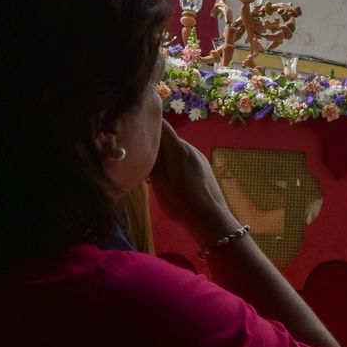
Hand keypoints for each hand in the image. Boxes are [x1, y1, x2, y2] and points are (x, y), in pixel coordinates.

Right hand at [149, 120, 236, 239]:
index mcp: (179, 150)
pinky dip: (174, 163)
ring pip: (176, 149)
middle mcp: (191, 149)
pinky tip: (170, 181)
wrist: (212, 221)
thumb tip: (146, 146)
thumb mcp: (160, 186)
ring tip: (153, 177)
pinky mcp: (203, 166)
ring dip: (163, 157)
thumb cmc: (183, 206)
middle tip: (140, 164)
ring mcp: (199, 157)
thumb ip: (153, 163)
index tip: (134, 134)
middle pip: (168, 138)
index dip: (147, 125)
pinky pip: (184, 158)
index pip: (162, 125)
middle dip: (153, 147)